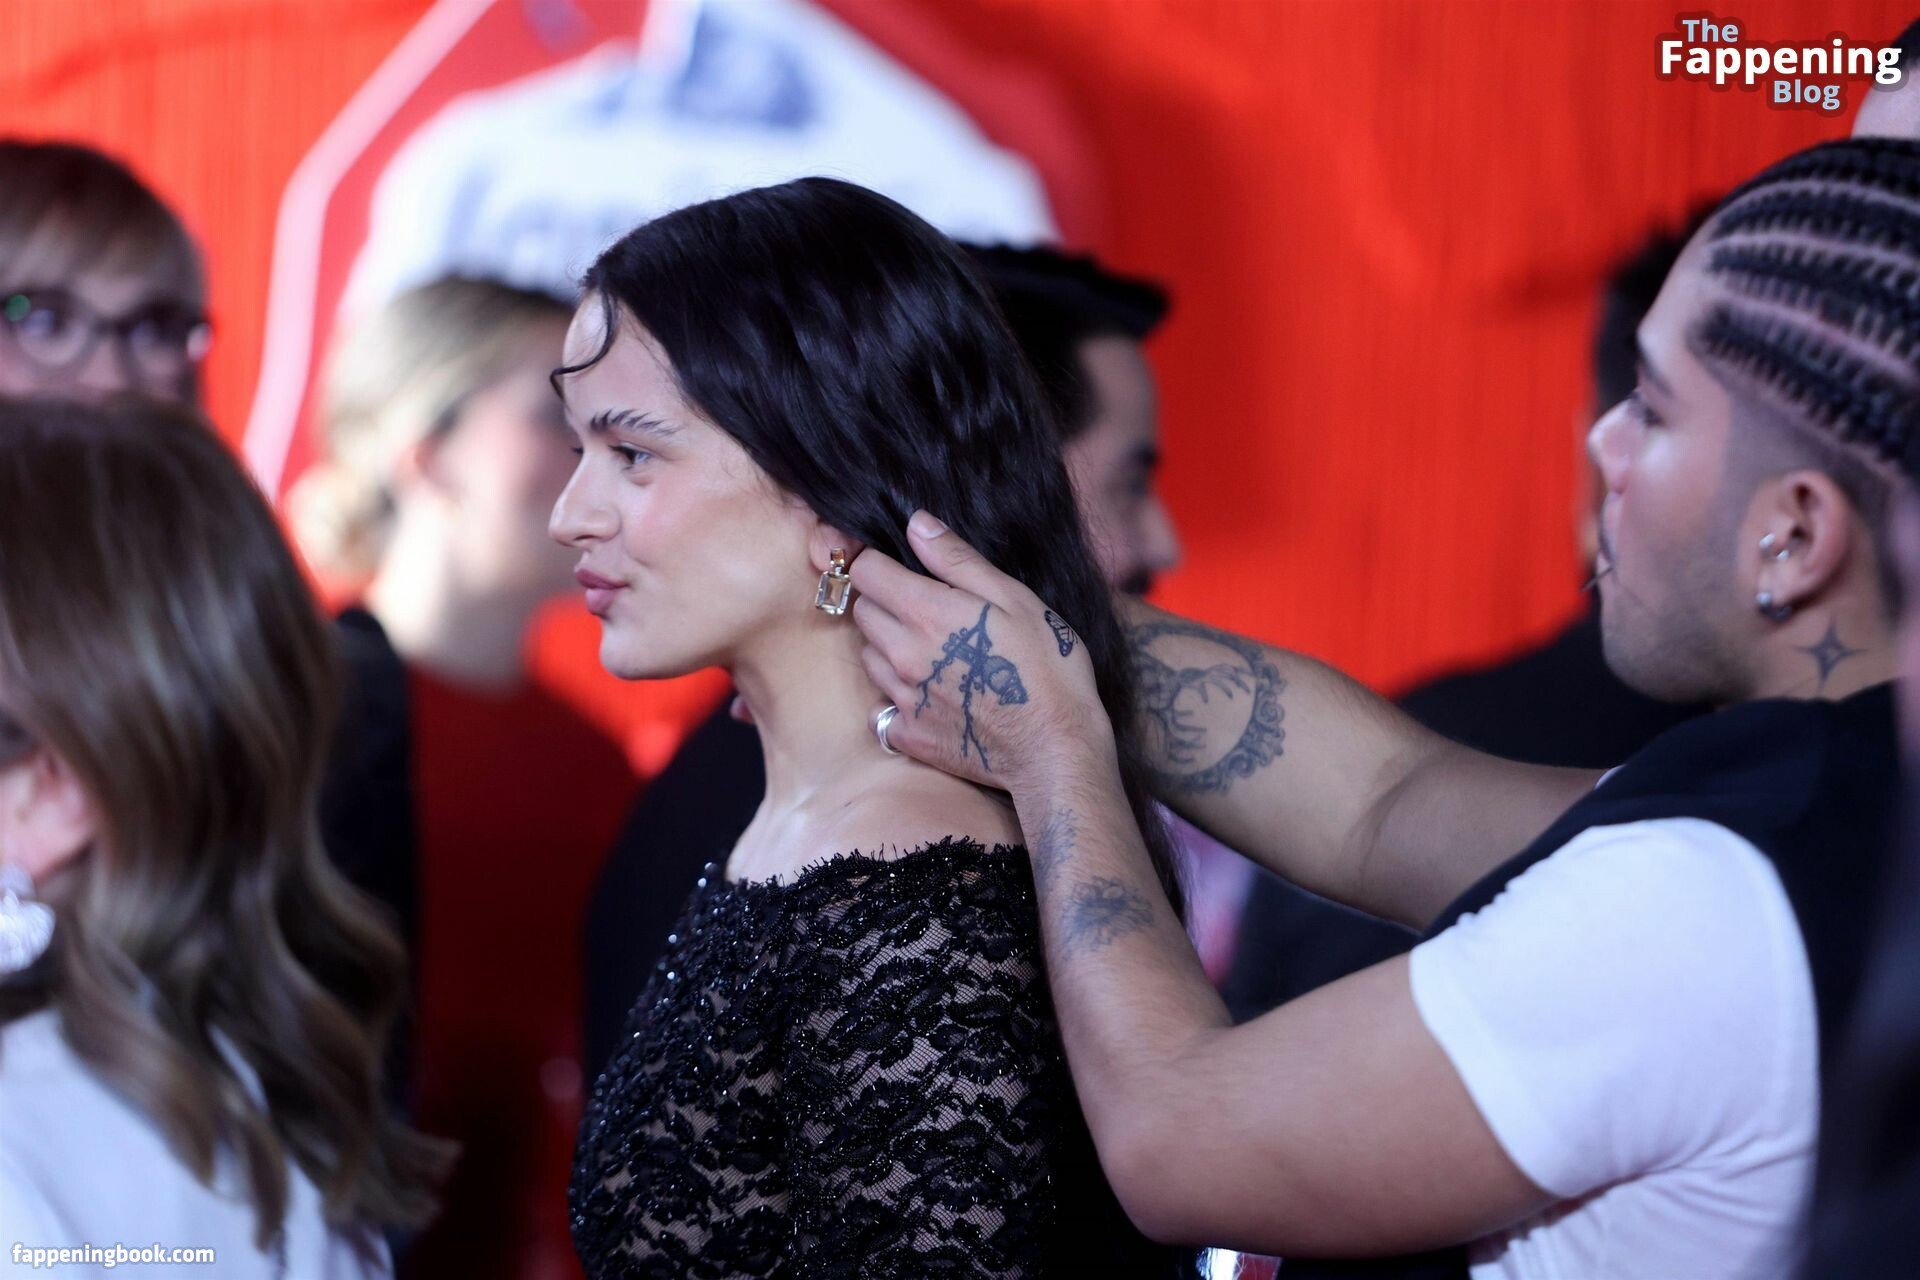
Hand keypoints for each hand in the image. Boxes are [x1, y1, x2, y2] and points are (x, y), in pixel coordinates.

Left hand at [849, 510, 1114, 790]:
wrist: (1056, 749)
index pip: (864, 571)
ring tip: (936, 655)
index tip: (898, 569)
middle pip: (861, 612)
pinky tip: (935, 697)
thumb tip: (915, 524)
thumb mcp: (1015, 598)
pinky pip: (882, 708)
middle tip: (930, 612)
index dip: (877, 563)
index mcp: (926, 613)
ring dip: (889, 649)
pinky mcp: (908, 736)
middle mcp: (903, 654)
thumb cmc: (1047, 667)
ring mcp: (902, 698)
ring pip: (869, 657)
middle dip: (884, 603)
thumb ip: (958, 560)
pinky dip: (899, 699)